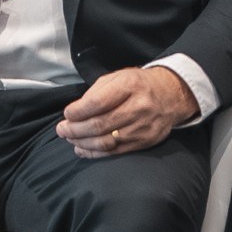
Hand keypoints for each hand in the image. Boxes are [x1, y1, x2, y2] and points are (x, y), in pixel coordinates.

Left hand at [55, 65, 198, 159]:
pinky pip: (115, 152)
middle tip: (61, 130)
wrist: (171, 95)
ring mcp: (143, 126)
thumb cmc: (137, 85)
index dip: (77, 112)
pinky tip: (82, 149)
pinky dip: (95, 153)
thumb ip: (95, 93)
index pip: (97, 103)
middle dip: (75, 129)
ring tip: (70, 139)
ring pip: (106, 141)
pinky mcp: (145, 141)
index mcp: (129, 86)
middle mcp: (139, 106)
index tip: (67, 114)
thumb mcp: (117, 78)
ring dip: (82, 143)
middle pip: (100, 124)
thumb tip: (74, 113)